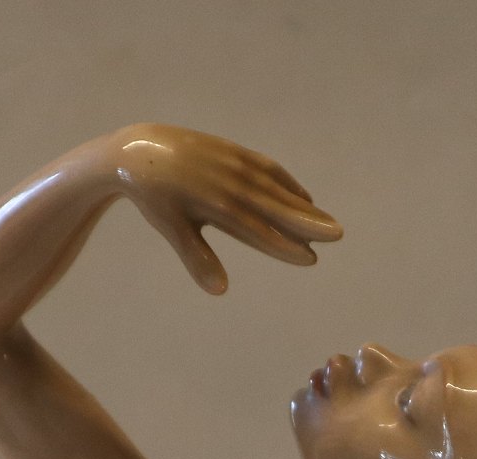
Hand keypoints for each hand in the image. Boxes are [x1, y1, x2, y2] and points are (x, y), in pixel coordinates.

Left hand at [105, 123, 341, 293]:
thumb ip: (197, 258)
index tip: (310, 258)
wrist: (138, 150)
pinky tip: (304, 199)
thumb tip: (220, 290)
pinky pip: (268, 170)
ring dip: (304, 207)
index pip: (258, 230)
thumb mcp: (171, 228)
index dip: (284, 245)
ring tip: (328, 224)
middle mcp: (231, 183)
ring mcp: (234, 165)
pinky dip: (288, 184)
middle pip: (276, 207)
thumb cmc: (155, 197)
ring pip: (277, 189)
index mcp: (216, 205)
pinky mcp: (234, 152)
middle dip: (308, 222)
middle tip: (338, 235)